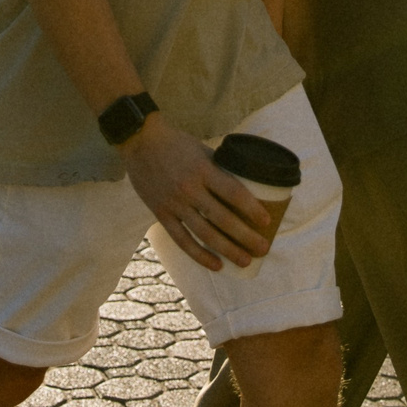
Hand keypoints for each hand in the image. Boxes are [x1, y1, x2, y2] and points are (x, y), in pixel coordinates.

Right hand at [121, 115, 271, 271]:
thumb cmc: (176, 143)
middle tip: (263, 248)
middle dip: (246, 237)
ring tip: (245, 261)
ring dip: (228, 250)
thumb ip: (219, 169)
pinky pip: (182, 240)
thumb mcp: (202, 150)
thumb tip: (243, 187)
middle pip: (222, 219)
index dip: (252, 209)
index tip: (267, 221)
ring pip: (205, 234)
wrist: (140, 141)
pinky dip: (200, 255)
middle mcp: (189, 188)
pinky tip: (216, 265)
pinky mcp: (161, 214)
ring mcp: (174, 203)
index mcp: (203, 169)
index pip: (233, 192)